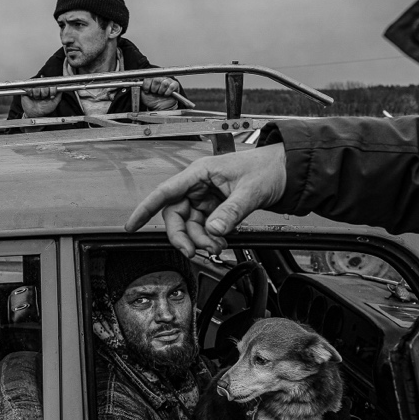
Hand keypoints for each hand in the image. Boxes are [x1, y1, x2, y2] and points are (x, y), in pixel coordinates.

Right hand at [21, 83, 61, 117]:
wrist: (35, 114)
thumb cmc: (43, 110)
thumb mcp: (54, 103)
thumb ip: (58, 96)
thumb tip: (61, 89)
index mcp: (48, 90)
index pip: (51, 84)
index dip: (52, 89)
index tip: (51, 95)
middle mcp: (41, 88)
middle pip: (44, 84)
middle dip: (45, 93)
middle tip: (43, 98)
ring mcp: (34, 88)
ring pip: (37, 86)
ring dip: (37, 94)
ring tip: (37, 98)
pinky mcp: (27, 90)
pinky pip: (29, 87)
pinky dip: (31, 92)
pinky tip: (31, 96)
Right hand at [124, 143, 286, 256]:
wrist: (286, 171)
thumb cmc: (267, 168)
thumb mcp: (249, 191)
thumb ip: (230, 212)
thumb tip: (213, 231)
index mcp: (199, 173)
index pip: (165, 192)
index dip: (145, 209)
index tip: (132, 225)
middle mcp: (197, 185)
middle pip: (175, 214)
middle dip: (182, 235)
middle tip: (194, 251)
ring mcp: (205, 197)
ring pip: (189, 224)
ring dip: (199, 239)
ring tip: (217, 246)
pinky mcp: (215, 207)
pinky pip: (203, 227)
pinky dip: (209, 238)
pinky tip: (221, 241)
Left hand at [140, 77, 179, 109]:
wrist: (160, 108)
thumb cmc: (152, 101)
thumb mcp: (143, 94)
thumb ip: (140, 88)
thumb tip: (138, 82)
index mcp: (152, 79)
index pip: (148, 77)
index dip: (147, 85)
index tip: (147, 90)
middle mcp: (160, 78)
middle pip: (156, 80)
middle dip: (154, 89)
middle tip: (154, 93)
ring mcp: (168, 80)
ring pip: (164, 83)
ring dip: (161, 91)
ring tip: (160, 94)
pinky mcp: (175, 85)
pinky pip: (171, 86)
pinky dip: (167, 92)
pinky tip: (165, 95)